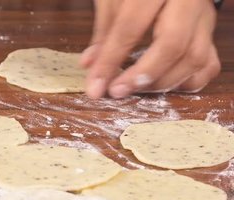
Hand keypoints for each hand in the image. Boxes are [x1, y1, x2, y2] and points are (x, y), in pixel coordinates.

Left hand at [81, 0, 220, 98]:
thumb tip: (90, 65)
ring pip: (195, 58)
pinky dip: (185, 82)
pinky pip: (208, 65)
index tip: (95, 87)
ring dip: (162, 82)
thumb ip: (104, 30)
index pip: (131, 27)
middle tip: (117, 91)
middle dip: (142, 75)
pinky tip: (161, 84)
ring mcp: (204, 17)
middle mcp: (188, 1)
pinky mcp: (210, 33)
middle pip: (173, 44)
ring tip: (135, 88)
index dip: (110, 61)